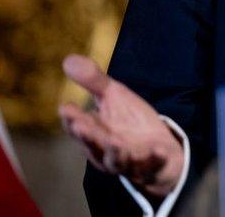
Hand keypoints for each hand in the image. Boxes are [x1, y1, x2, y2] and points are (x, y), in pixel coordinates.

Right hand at [59, 54, 184, 197]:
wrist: (157, 145)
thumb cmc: (128, 120)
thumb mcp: (114, 96)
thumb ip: (93, 81)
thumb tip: (68, 59)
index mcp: (92, 133)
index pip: (76, 126)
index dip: (71, 118)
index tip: (66, 108)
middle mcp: (104, 150)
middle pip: (93, 144)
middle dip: (87, 136)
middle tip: (80, 126)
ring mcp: (125, 161)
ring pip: (116, 160)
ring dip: (114, 152)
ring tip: (114, 142)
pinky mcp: (148, 166)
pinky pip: (150, 164)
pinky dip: (152, 158)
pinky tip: (156, 149)